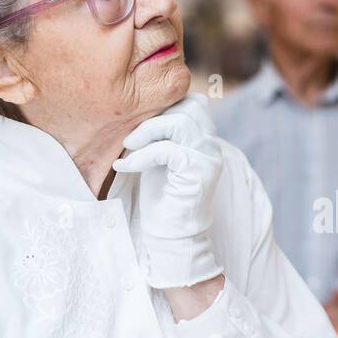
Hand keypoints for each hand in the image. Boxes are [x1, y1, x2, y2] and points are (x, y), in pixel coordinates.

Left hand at [113, 95, 223, 288]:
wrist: (171, 236)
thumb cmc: (162, 198)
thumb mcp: (160, 156)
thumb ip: (161, 133)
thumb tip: (143, 106)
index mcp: (205, 139)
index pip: (192, 101)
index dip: (164, 105)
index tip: (138, 126)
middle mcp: (212, 145)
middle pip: (188, 105)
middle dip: (153, 116)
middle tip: (130, 137)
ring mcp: (209, 158)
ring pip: (180, 122)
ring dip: (147, 131)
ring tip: (128, 148)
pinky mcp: (198, 172)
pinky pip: (167, 150)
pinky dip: (141, 156)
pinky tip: (124, 166)